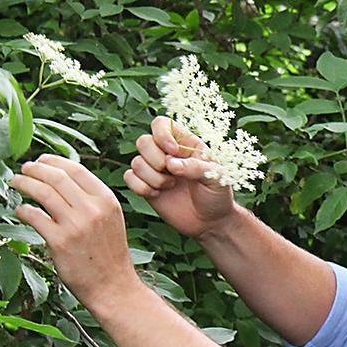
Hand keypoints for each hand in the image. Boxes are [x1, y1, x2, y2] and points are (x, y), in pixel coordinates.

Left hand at [10, 153, 137, 304]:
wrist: (113, 287)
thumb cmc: (108, 254)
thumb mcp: (110, 219)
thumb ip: (92, 200)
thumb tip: (63, 179)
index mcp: (106, 200)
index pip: (76, 169)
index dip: (54, 161)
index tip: (41, 160)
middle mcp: (92, 209)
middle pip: (56, 177)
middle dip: (35, 168)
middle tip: (23, 169)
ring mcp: (75, 225)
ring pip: (43, 192)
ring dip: (25, 183)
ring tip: (16, 182)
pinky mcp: (60, 242)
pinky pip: (35, 217)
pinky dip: (23, 210)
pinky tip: (20, 210)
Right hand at [124, 116, 238, 238]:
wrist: (210, 222)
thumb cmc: (217, 195)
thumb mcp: (216, 178)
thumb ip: (195, 167)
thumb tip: (171, 164)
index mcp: (185, 142)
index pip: (161, 124)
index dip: (162, 135)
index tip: (173, 152)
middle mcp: (166, 152)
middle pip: (143, 141)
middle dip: (155, 160)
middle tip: (173, 175)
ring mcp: (154, 169)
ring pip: (136, 162)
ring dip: (152, 178)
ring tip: (170, 186)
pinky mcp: (145, 185)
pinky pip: (129, 177)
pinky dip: (140, 187)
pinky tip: (157, 194)